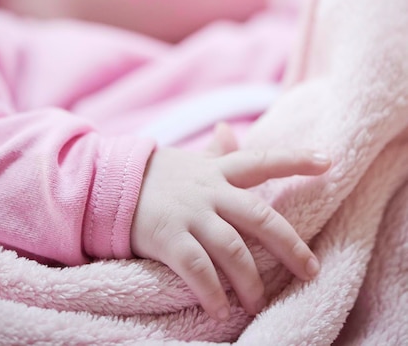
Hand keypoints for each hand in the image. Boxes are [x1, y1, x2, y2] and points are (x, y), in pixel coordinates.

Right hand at [131, 131, 329, 321]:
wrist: (111, 185)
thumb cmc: (158, 175)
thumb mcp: (190, 161)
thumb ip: (215, 150)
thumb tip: (229, 129)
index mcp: (218, 170)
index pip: (262, 160)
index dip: (295, 160)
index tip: (327, 162)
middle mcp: (210, 191)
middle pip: (259, 216)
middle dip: (289, 244)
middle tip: (310, 269)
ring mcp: (190, 214)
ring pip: (232, 249)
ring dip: (250, 280)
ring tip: (258, 302)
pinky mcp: (168, 237)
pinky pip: (197, 269)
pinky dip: (211, 292)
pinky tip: (219, 309)